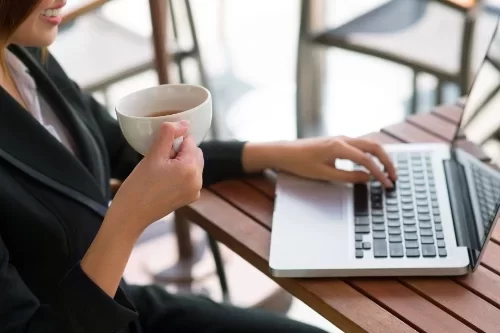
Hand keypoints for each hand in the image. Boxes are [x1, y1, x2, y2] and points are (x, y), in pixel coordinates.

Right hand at [108, 121, 203, 230]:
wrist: (131, 215)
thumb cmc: (138, 185)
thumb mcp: (152, 155)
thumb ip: (169, 134)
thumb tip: (184, 123)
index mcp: (191, 168)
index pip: (190, 141)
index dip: (173, 142)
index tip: (159, 151)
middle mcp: (198, 181)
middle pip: (194, 152)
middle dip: (179, 152)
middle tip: (159, 161)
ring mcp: (195, 191)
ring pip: (192, 164)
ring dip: (179, 162)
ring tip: (160, 171)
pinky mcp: (190, 198)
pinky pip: (189, 177)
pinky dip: (179, 174)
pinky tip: (162, 180)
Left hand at [270, 137, 396, 186]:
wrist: (284, 152)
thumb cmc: (300, 163)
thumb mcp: (324, 175)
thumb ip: (348, 177)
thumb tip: (368, 178)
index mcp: (339, 147)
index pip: (367, 160)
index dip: (379, 173)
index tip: (387, 184)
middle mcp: (343, 139)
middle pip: (374, 146)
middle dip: (387, 161)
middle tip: (394, 177)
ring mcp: (341, 138)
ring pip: (369, 143)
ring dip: (381, 156)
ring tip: (388, 171)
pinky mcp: (338, 141)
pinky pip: (361, 145)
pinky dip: (372, 154)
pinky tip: (373, 164)